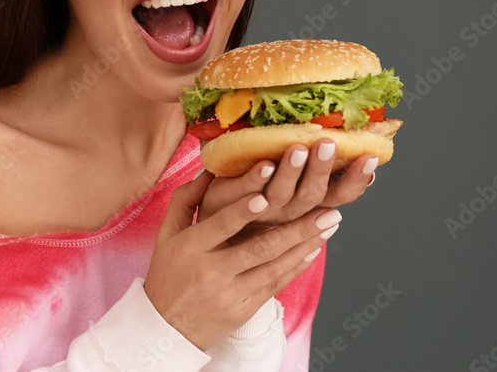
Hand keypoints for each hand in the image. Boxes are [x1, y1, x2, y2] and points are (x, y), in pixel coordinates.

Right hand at [144, 169, 340, 351]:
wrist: (166, 328)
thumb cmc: (168, 272)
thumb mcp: (167, 233)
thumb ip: (186, 199)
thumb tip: (209, 168)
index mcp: (189, 247)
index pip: (222, 224)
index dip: (245, 208)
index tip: (268, 190)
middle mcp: (211, 271)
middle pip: (259, 247)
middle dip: (296, 227)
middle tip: (326, 209)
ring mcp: (229, 292)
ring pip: (273, 266)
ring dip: (306, 243)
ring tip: (330, 223)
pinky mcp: (243, 309)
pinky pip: (275, 284)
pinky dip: (296, 266)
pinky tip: (314, 248)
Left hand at [198, 138, 376, 237]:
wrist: (210, 238)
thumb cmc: (261, 204)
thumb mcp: (296, 191)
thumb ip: (323, 177)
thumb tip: (363, 155)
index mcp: (307, 208)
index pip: (338, 196)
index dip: (355, 180)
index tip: (370, 158)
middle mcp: (287, 213)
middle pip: (310, 194)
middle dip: (321, 169)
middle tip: (328, 144)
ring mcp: (259, 210)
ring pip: (280, 195)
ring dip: (290, 172)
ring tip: (298, 149)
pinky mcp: (230, 204)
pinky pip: (244, 191)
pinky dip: (255, 178)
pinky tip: (264, 163)